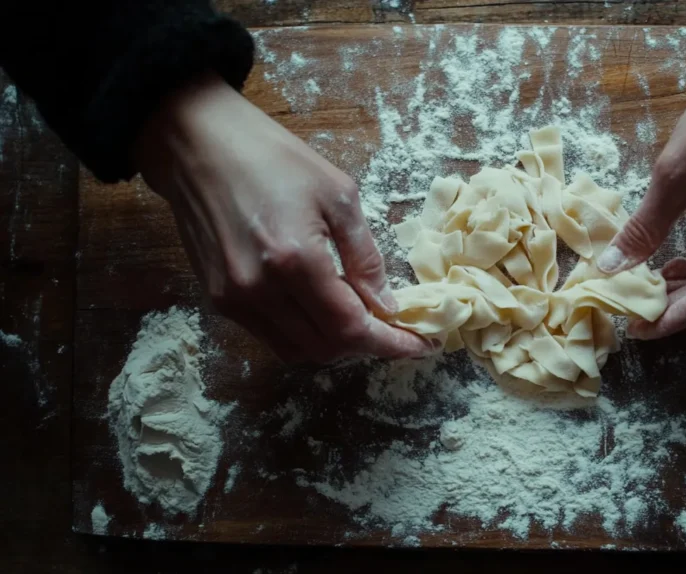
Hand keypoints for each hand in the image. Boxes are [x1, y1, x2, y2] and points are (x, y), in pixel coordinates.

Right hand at [137, 73, 433, 361]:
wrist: (197, 145)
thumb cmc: (273, 158)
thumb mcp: (337, 194)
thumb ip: (365, 256)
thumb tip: (387, 304)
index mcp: (295, 259)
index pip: (350, 327)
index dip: (390, 344)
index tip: (422, 345)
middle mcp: (259, 289)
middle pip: (325, 348)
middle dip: (366, 346)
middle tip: (393, 328)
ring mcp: (233, 299)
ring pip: (297, 351)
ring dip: (334, 344)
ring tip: (359, 320)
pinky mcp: (217, 299)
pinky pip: (270, 336)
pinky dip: (303, 334)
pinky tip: (321, 310)